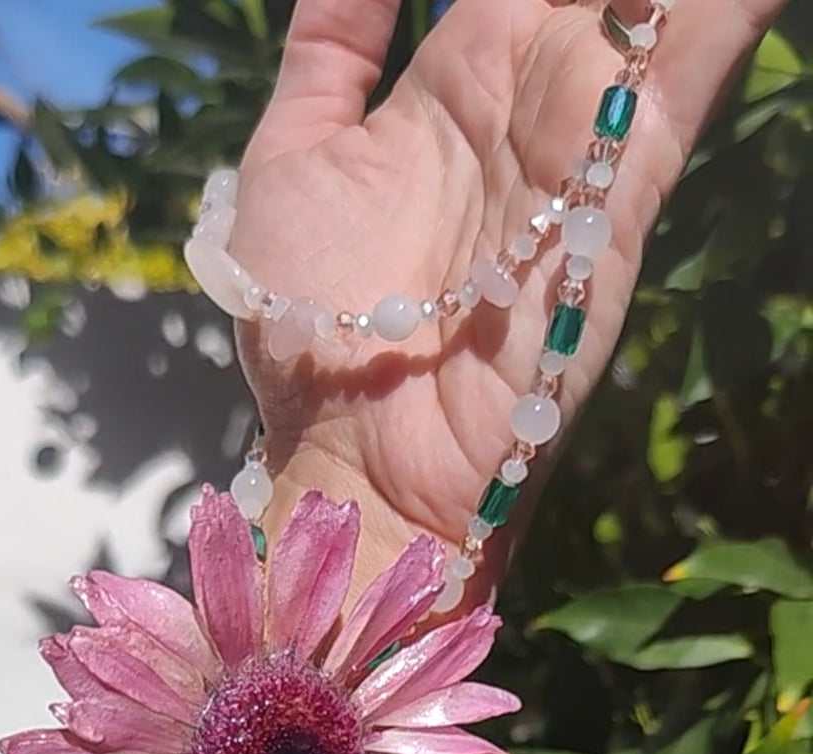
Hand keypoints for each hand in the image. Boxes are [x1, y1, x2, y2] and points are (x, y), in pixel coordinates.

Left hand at [231, 0, 783, 573]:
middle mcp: (522, 107)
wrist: (354, 451)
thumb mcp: (289, 160)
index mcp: (448, 88)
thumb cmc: (303, 324)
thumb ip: (329, 51)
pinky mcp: (619, 205)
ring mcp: (577, 152)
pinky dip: (723, 20)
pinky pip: (687, 83)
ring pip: (652, 15)